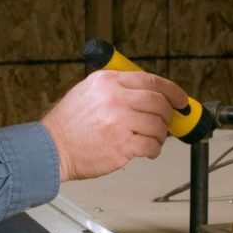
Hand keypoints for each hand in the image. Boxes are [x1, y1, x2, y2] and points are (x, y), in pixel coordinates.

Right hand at [40, 70, 188, 181]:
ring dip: (159, 135)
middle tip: (166, 122)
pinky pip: (151, 146)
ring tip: (150, 139)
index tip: (181, 99)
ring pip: (158, 126)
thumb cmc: (68, 124)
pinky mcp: (122, 145)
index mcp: (108, 81)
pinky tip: (147, 151)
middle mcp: (115, 98)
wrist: (50, 148)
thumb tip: (149, 94)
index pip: (150, 81)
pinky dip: (153, 150)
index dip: (172, 90)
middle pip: (158, 102)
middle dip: (167, 114)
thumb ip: (117, 88)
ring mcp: (119, 122)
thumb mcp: (88, 91)